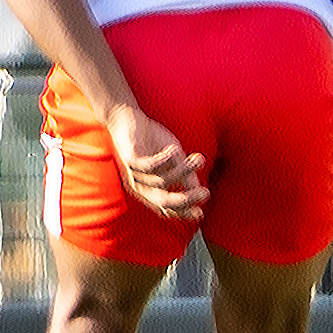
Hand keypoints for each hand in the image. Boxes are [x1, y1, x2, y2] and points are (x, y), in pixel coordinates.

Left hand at [104, 104, 207, 219]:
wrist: (127, 119)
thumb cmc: (152, 140)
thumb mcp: (175, 160)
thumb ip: (185, 176)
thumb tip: (201, 192)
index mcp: (149, 190)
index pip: (165, 209)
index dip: (182, 213)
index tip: (201, 213)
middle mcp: (139, 186)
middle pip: (162, 201)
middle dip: (185, 200)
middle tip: (205, 193)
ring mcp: (133, 174)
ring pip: (162, 181)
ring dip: (183, 171)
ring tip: (199, 159)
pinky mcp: (129, 159)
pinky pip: (149, 166)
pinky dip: (165, 160)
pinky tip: (175, 150)